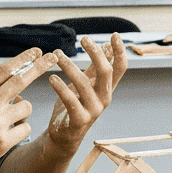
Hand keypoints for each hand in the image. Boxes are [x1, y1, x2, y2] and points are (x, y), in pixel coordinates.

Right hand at [0, 48, 58, 172]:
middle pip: (20, 81)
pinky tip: (7, 135)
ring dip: (23, 111)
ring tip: (7, 120)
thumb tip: (14, 77)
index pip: (5, 70)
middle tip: (53, 56)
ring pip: (27, 107)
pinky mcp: (3, 141)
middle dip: (40, 67)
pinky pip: (26, 128)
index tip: (37, 51)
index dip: (23, 59)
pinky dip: (21, 129)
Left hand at [45, 34, 127, 149]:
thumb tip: (107, 47)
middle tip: (83, 39)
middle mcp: (104, 99)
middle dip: (96, 54)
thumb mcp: (85, 85)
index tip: (115, 35)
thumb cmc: (73, 107)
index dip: (120, 52)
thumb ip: (95, 68)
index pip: (120, 68)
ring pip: (84, 84)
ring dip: (69, 66)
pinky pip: (70, 101)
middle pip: (106, 72)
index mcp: (106, 89)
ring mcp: (93, 111)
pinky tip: (52, 78)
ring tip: (57, 54)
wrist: (63, 137)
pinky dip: (60, 88)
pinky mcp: (79, 121)